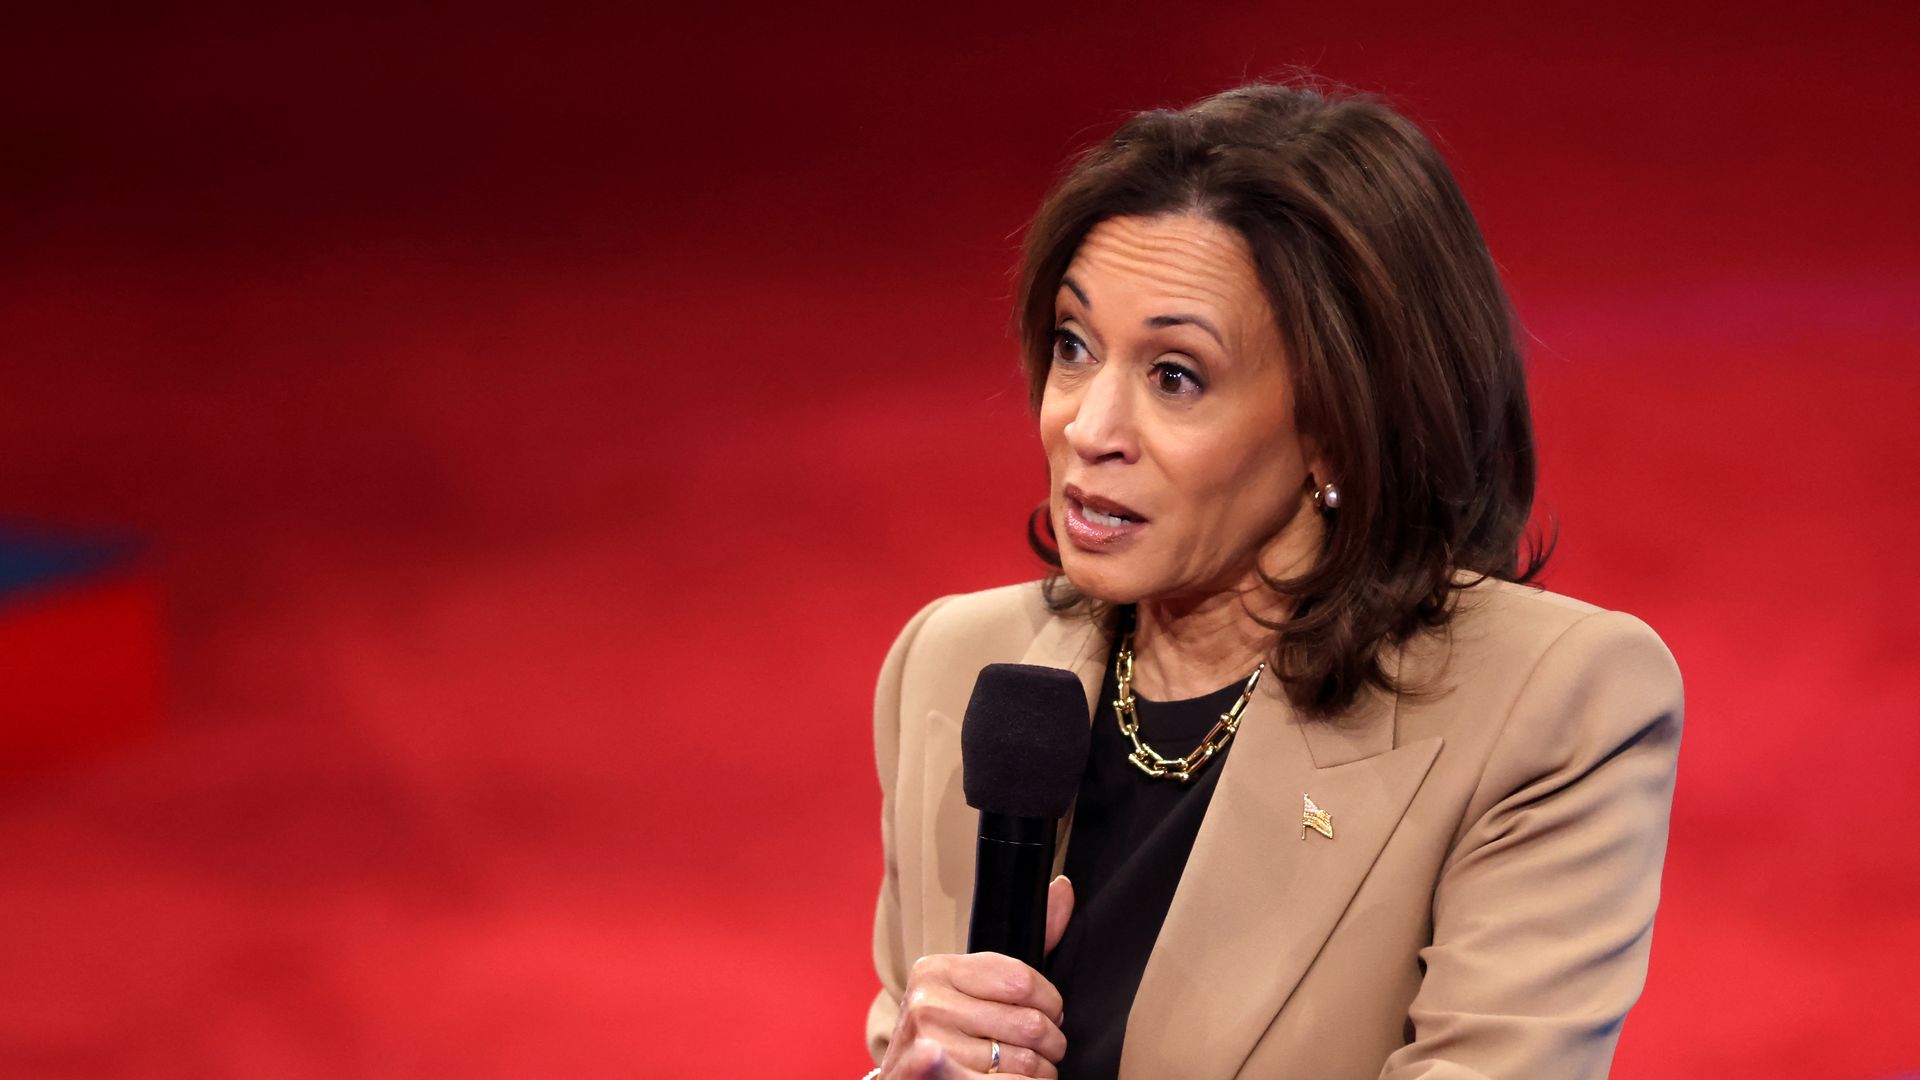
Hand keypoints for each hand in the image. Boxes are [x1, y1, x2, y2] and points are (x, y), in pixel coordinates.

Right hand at [879, 875, 1075, 1078]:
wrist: (905, 1079)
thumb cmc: (948, 1035)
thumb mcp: (972, 990)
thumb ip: (1019, 953)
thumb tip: (1064, 888)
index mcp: (937, 969)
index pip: (1022, 980)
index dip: (1051, 1003)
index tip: (1050, 1014)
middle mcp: (928, 1003)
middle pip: (1029, 1025)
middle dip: (1050, 1044)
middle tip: (1045, 1051)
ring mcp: (929, 1044)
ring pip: (1025, 1063)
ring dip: (1040, 1073)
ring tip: (1028, 1071)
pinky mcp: (933, 1077)